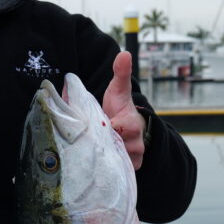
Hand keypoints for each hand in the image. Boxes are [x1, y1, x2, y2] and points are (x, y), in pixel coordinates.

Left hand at [101, 51, 146, 169]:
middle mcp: (135, 143)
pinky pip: (117, 170)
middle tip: (88, 138)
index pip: (112, 130)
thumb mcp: (119, 90)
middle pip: (110, 148)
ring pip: (113, 160)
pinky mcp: (133, 168)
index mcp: (130, 123)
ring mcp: (135, 157)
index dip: (100, 128)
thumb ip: (121, 73)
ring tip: (92, 148)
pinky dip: (107, 166)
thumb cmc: (120, 107)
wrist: (133, 125)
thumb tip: (124, 53)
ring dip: (101, 155)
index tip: (92, 125)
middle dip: (98, 143)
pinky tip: (99, 160)